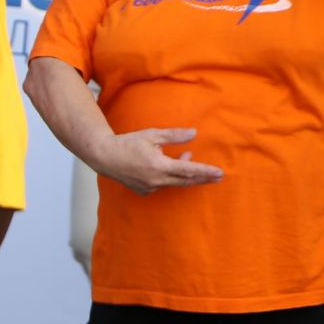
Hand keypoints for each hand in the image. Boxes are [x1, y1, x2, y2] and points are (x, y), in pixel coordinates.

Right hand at [93, 127, 224, 195]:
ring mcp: (149, 187)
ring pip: (174, 182)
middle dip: (203, 178)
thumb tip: (194, 133)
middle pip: (186, 180)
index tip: (220, 173)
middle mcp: (156, 180)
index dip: (205, 171)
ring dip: (185, 173)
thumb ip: (174, 136)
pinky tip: (169, 166)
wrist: (104, 156)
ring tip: (187, 157)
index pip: (189, 170)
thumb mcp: (153, 135)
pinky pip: (162, 185)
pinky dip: (170, 177)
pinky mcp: (143, 191)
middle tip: (218, 177)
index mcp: (159, 166)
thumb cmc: (128, 143)